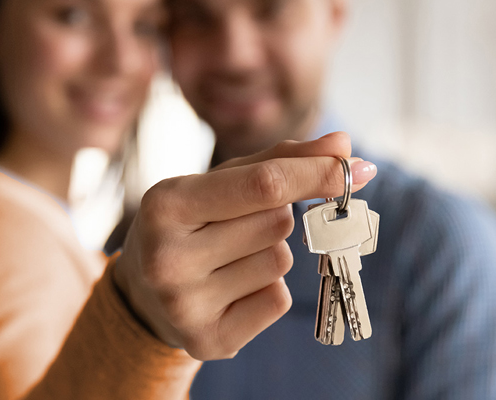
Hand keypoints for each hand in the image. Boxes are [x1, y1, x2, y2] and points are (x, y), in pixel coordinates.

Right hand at [113, 132, 377, 359]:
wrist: (143, 294)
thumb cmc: (194, 223)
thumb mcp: (223, 182)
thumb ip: (281, 160)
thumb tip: (344, 144)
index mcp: (166, 204)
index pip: (264, 184)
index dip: (314, 174)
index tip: (353, 168)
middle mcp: (168, 257)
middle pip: (277, 223)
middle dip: (276, 218)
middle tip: (237, 227)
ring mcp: (184, 305)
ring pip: (280, 263)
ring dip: (270, 255)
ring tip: (229, 261)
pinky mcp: (206, 341)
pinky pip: (277, 302)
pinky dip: (268, 292)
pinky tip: (232, 291)